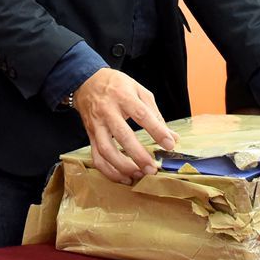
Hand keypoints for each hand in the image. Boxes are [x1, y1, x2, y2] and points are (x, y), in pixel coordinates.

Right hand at [71, 68, 178, 184]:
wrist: (87, 82)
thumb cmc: (117, 86)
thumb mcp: (139, 90)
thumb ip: (155, 114)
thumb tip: (173, 137)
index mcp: (123, 96)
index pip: (141, 114)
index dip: (157, 131)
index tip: (170, 145)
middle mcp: (107, 110)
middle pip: (122, 135)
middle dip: (138, 154)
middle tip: (152, 168)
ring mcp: (97, 124)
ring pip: (106, 149)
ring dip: (122, 166)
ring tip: (138, 174)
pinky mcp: (90, 136)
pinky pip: (96, 157)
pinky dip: (109, 171)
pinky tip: (124, 177)